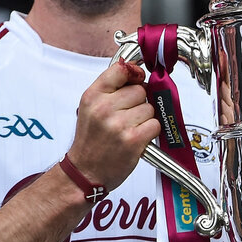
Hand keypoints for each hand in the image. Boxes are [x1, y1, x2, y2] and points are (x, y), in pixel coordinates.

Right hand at [66, 61, 159, 190]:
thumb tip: (137, 72)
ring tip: (130, 128)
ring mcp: (119, 124)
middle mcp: (104, 108)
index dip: (134, 74)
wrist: (85, 172)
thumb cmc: (91, 141)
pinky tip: (137, 137)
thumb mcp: (90, 108)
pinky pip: (155, 124)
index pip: (121, 69)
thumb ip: (111, 89)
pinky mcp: (133, 140)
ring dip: (145, 118)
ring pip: (150, 108)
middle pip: (140, 90)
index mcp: (92, 96)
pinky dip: (150, 131)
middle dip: (139, 102)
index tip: (137, 79)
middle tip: (128, 115)